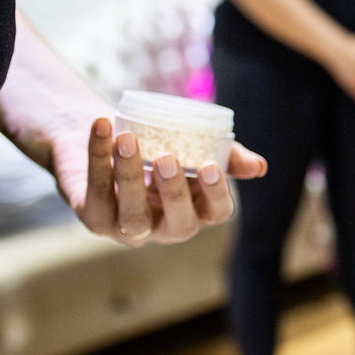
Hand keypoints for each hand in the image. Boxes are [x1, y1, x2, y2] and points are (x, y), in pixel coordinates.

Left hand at [53, 116, 267, 245]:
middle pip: (179, 224)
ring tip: (127, 139)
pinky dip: (97, 156)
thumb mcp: (194, 147)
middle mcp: (166, 227)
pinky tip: (102, 126)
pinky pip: (96, 191)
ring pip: (133, 215)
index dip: (216, 194)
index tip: (209, 166)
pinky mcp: (95, 218)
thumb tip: (259, 167)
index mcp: (196, 210)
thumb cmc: (157, 145)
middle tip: (168, 157)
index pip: (216, 213)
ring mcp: (128, 228)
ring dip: (131, 176)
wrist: (105, 138)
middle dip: (175, 193)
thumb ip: (227, 156)